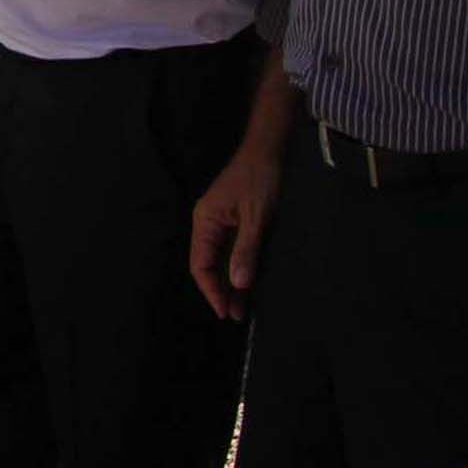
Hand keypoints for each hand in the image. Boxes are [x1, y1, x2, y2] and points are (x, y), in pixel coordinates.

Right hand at [189, 142, 282, 319]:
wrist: (267, 151)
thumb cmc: (259, 179)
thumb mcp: (256, 218)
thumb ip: (245, 251)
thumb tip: (238, 285)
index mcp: (205, 221)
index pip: (200, 264)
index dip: (211, 290)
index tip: (224, 311)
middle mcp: (207, 224)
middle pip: (207, 265)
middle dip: (220, 291)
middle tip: (235, 315)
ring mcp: (220, 222)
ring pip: (220, 260)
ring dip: (230, 282)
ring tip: (242, 308)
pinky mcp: (233, 222)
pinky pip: (231, 250)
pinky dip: (238, 268)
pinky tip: (247, 283)